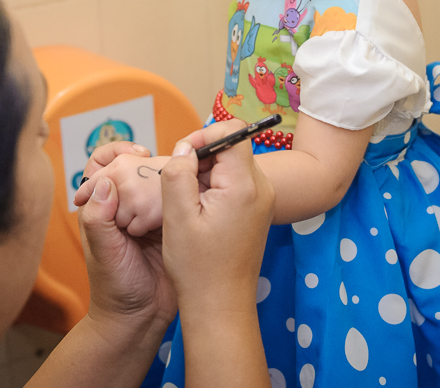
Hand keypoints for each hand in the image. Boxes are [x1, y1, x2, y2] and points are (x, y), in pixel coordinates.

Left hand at [76, 147, 177, 332]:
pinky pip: (179, 200)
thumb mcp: (103, 252)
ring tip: (180, 182)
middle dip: (150, 162)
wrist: (141, 319)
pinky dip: (186, 194)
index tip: (135, 153)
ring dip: (171, 176)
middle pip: (136, 166)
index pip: (102, 163)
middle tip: (161, 170)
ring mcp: (149, 215)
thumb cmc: (113, 288)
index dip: (116, 151)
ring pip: (159, 180)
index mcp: (102, 207)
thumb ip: (99, 219)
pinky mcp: (172, 225)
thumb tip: (104, 183)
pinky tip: (194, 197)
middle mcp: (125, 205)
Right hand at [161, 121, 274, 313]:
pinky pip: (236, 184)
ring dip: (207, 175)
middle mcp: (261, 188)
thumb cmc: (198, 267)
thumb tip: (184, 148)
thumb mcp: (177, 215)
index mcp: (244, 185)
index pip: (232, 133)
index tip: (183, 157)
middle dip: (203, 158)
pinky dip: (215, 189)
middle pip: (232, 148)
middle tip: (180, 185)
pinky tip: (198, 212)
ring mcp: (262, 200)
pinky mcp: (257, 211)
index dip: (204, 136)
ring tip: (188, 203)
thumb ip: (178, 172)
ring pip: (232, 166)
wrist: (221, 305)